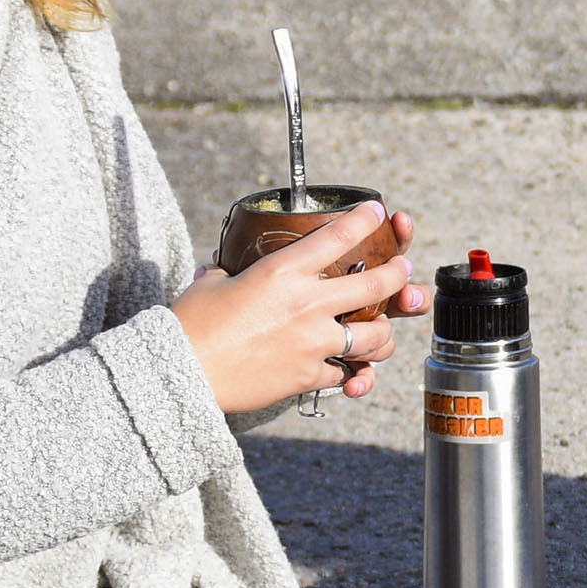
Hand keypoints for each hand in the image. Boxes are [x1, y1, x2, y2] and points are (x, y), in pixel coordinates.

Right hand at [175, 201, 426, 413]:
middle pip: (374, 284)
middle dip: (397, 275)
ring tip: (381, 331)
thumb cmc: (191, 324)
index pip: (337, 237)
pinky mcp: (309, 374)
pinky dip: (347, 373)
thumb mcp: (212, 285)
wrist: (184, 371)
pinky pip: (343, 373)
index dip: (364, 220)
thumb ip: (226, 275)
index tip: (376, 212)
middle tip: (403, 269)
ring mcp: (313, 341)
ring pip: (374, 336)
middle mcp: (308, 303)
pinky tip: (347, 371)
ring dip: (382, 334)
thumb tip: (216, 271)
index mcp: (284, 272)